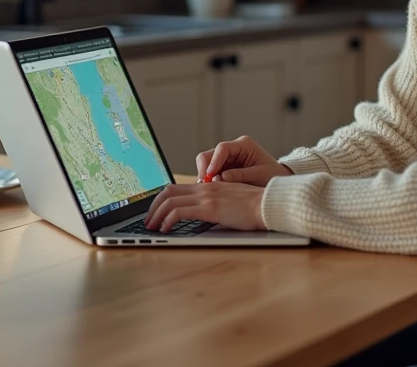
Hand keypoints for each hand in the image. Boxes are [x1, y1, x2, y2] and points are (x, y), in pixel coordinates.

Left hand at [144, 182, 265, 232]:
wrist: (267, 205)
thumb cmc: (254, 207)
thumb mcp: (230, 201)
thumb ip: (215, 204)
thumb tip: (204, 215)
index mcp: (208, 186)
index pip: (177, 187)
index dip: (161, 199)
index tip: (156, 211)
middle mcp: (204, 188)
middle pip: (168, 192)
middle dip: (153, 206)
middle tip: (148, 220)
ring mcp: (206, 197)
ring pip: (169, 201)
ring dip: (156, 214)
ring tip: (152, 227)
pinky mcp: (209, 208)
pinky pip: (179, 212)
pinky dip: (167, 220)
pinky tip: (166, 229)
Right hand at [195, 135, 293, 186]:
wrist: (279, 181)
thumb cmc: (273, 176)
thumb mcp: (259, 175)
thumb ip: (240, 175)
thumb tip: (219, 179)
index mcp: (244, 145)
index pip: (222, 148)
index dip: (214, 162)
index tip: (209, 176)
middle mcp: (233, 148)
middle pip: (210, 154)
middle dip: (205, 169)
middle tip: (204, 185)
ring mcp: (228, 158)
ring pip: (207, 163)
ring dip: (206, 176)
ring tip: (207, 190)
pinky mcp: (225, 167)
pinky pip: (211, 172)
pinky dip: (209, 180)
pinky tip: (211, 191)